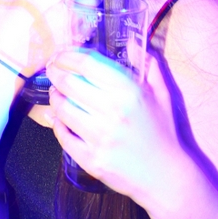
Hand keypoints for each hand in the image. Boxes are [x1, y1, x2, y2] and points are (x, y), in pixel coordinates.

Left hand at [46, 49, 179, 199]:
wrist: (165, 176)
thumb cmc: (163, 131)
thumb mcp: (162, 94)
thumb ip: (149, 65)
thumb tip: (132, 42)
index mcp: (129, 92)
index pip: (88, 65)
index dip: (68, 56)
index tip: (61, 54)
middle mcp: (112, 113)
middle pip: (69, 84)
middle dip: (55, 73)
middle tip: (52, 69)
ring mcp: (99, 138)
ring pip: (62, 109)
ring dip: (54, 97)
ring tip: (56, 92)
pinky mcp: (91, 159)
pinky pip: (63, 136)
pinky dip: (58, 124)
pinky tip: (60, 118)